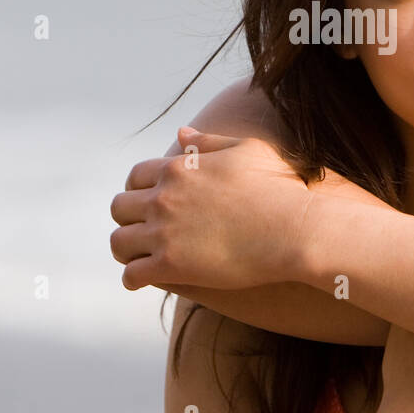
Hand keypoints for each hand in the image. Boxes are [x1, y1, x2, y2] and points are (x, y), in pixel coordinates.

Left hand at [110, 127, 311, 290]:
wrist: (295, 230)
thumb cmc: (280, 189)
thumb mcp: (248, 150)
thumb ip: (210, 142)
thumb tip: (181, 132)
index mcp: (178, 168)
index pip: (135, 176)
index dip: (138, 190)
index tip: (147, 203)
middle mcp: (163, 197)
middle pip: (120, 207)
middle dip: (127, 219)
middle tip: (139, 231)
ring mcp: (164, 232)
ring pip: (118, 242)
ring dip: (125, 249)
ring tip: (137, 257)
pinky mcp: (170, 265)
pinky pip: (132, 274)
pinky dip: (132, 278)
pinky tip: (142, 280)